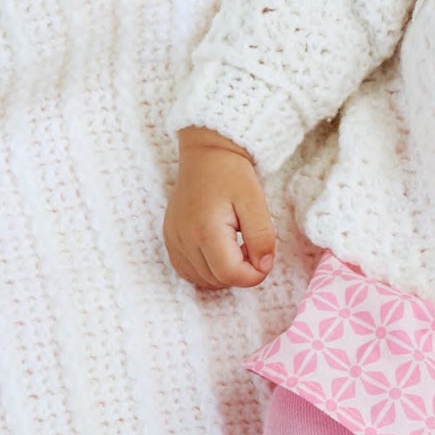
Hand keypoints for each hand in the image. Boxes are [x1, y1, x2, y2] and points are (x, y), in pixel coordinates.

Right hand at [163, 127, 276, 289]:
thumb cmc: (232, 174)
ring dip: (223, 273)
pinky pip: (187, 270)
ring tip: (236, 246)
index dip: (254, 275)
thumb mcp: (255, 201)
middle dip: (240, 273)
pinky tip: (220, 252)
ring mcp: (173, 240)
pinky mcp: (170, 239)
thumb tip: (264, 266)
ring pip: (201, 279)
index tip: (265, 258)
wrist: (206, 153)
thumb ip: (262, 237)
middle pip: (216, 280)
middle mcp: (184, 239)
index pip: (231, 274)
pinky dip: (206, 270)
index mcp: (206, 231)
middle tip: (251, 247)